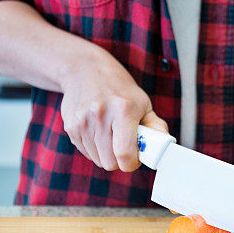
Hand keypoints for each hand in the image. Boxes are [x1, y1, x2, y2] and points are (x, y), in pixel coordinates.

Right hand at [59, 49, 167, 171]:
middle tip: (124, 145)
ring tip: (110, 134)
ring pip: (97, 160)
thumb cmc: (119, 89)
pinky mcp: (71, 126)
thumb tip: (162, 146)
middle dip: (119, 159)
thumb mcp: (142, 103)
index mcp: (123, 110)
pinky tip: (98, 131)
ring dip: (106, 153)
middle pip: (109, 162)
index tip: (135, 158)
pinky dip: (94, 148)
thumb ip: (155, 127)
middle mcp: (100, 115)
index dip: (132, 163)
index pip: (124, 154)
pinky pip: (86, 152)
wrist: (85, 69)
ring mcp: (83, 121)